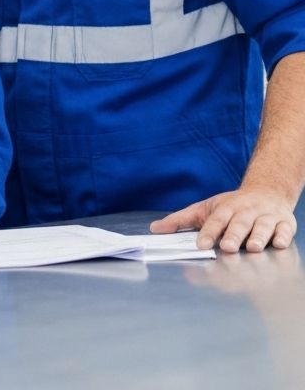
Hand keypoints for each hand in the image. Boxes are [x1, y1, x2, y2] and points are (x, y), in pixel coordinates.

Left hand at [149, 188, 297, 252]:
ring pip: (262, 227)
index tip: (200, 244)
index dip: (208, 232)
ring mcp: (266, 217)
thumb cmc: (231, 206)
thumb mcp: (204, 209)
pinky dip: (283, 236)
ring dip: (258, 236)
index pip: (215, 221)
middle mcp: (245, 212)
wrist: (265, 193)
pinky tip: (280, 243)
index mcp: (225, 208)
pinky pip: (285, 230)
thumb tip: (154, 229)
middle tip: (227, 247)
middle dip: (233, 235)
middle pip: (238, 224)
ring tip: (254, 247)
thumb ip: (180, 220)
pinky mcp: (285, 223)